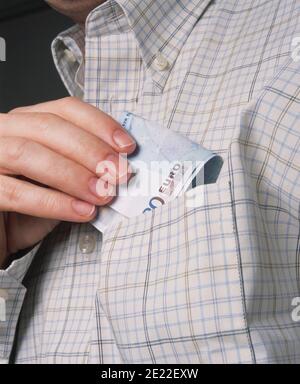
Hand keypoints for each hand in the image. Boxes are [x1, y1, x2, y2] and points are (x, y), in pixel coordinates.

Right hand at [0, 97, 135, 267]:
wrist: (0, 238)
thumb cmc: (30, 210)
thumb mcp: (62, 184)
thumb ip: (84, 169)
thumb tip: (122, 166)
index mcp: (24, 123)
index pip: (63, 109)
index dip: (98, 124)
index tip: (127, 146)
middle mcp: (1, 132)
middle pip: (46, 126)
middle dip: (89, 150)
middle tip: (118, 173)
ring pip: (27, 153)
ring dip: (73, 175)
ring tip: (102, 194)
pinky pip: (14, 192)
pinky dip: (53, 202)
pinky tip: (81, 212)